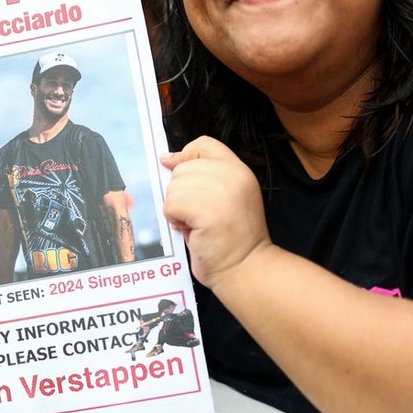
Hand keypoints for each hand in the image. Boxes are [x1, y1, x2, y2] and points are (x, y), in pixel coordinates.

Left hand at [161, 136, 269, 288]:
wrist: (247, 269)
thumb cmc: (230, 239)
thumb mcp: (222, 198)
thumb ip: (200, 177)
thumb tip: (166, 159)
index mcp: (239, 171)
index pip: (203, 144)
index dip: (184, 156)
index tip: (177, 173)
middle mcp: (233, 175)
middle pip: (182, 168)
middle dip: (181, 194)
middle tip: (199, 216)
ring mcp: (222, 190)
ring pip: (174, 188)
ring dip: (178, 210)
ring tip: (198, 225)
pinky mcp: (208, 209)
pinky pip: (171, 205)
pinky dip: (175, 221)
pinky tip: (194, 231)